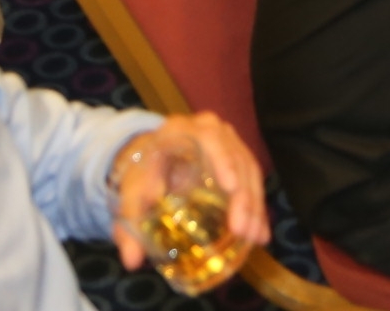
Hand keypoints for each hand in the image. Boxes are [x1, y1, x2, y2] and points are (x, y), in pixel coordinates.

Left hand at [109, 113, 268, 270]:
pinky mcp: (238, 157)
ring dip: (254, 206)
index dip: (224, 161)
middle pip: (236, 159)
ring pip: (250, 171)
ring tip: (254, 237)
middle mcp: (211, 129)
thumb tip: (131, 260)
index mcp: (181, 129)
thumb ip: (129, 223)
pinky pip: (253, 180)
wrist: (151, 156)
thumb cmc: (141, 172)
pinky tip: (260, 232)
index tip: (231, 187)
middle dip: (243, 197)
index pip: (209, 138)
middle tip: (241, 229)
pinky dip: (257, 207)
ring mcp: (228, 142)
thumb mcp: (131, 192)